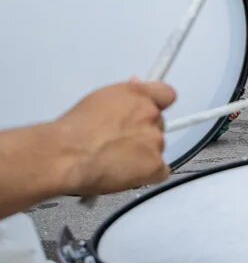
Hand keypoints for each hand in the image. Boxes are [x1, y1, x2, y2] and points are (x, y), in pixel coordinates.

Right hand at [52, 80, 175, 194]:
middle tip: (119, 143)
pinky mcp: (156, 165)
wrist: (67, 154)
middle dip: (143, 134)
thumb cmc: (72, 130)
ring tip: (113, 160)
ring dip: (142, 155)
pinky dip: (146, 175)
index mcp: (137, 95)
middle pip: (158, 125)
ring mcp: (156, 140)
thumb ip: (122, 98)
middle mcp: (151, 115)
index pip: (166, 94)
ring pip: (157, 149)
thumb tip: (133, 88)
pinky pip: (159, 172)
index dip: (158, 104)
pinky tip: (124, 174)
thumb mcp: (96, 101)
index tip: (149, 111)